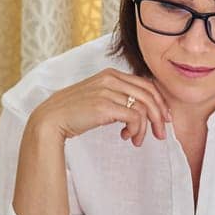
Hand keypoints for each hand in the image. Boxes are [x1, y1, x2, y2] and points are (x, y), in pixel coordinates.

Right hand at [30, 67, 172, 147]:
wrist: (51, 119)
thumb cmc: (74, 112)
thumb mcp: (99, 98)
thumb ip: (118, 98)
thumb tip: (140, 112)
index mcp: (111, 74)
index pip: (146, 84)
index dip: (159, 102)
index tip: (163, 118)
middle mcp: (110, 79)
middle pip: (149, 95)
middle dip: (159, 116)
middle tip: (161, 134)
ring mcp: (107, 91)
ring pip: (143, 108)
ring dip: (145, 128)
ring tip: (137, 140)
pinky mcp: (104, 107)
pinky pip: (134, 118)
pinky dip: (136, 130)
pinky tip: (127, 138)